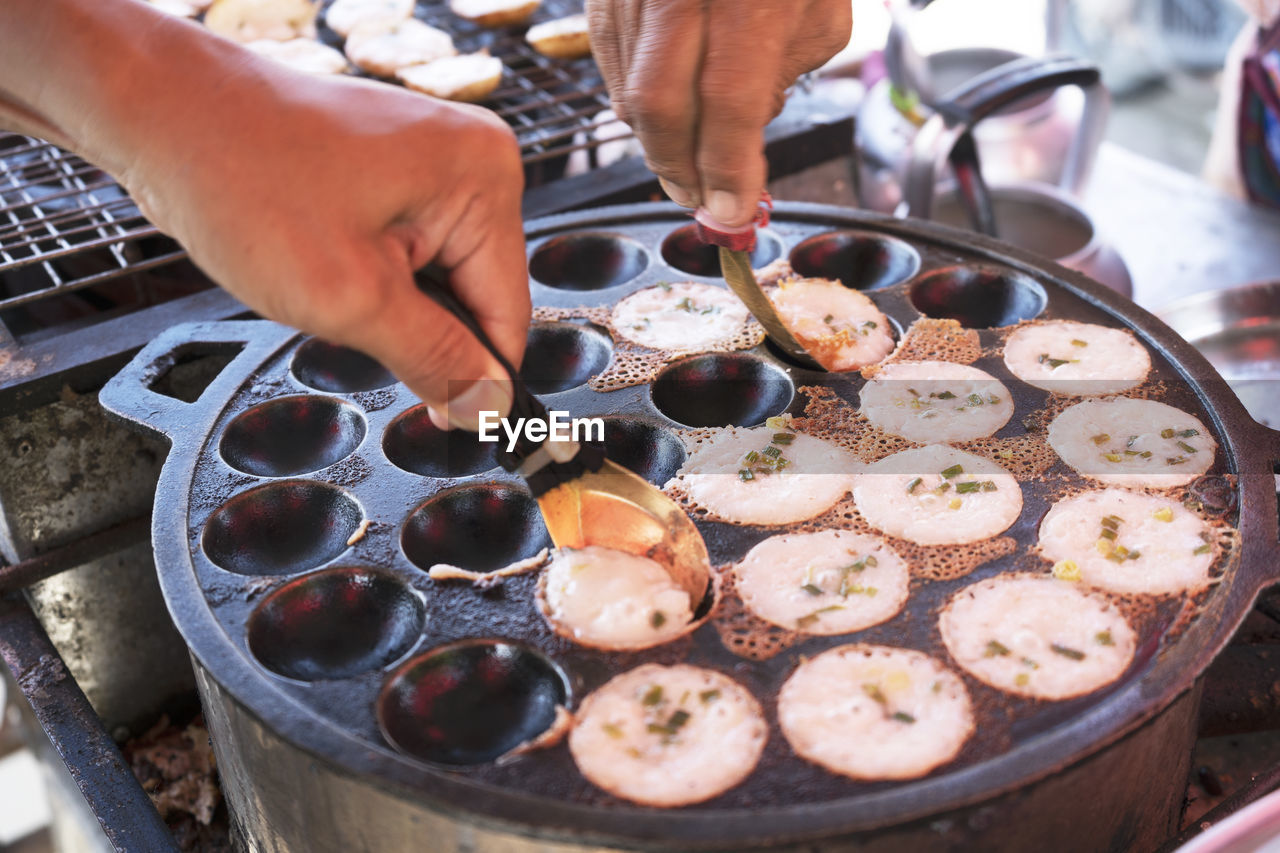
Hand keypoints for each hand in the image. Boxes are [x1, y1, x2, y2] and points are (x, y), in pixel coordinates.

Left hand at [0, 0, 527, 429]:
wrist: (161, 115)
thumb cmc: (244, 181)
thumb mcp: (351, 299)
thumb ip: (434, 358)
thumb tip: (487, 403)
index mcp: (483, 178)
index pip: (509, 310)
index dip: (478, 377)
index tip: (452, 424)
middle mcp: (468, 159)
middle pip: (474, 293)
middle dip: (420, 329)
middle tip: (350, 326)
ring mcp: (430, 161)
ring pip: (436, 277)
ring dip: (389, 306)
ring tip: (326, 282)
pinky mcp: (392, 170)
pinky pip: (406, 250)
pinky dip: (372, 278)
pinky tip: (324, 264)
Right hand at [585, 0, 849, 225]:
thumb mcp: (820, 12)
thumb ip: (785, 76)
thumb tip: (744, 136)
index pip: (729, 105)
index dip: (729, 169)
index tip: (735, 210)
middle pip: (662, 108)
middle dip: (681, 171)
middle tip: (702, 202)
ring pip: (629, 93)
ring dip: (659, 144)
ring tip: (687, 167)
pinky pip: (610, 67)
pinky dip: (636, 104)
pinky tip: (665, 117)